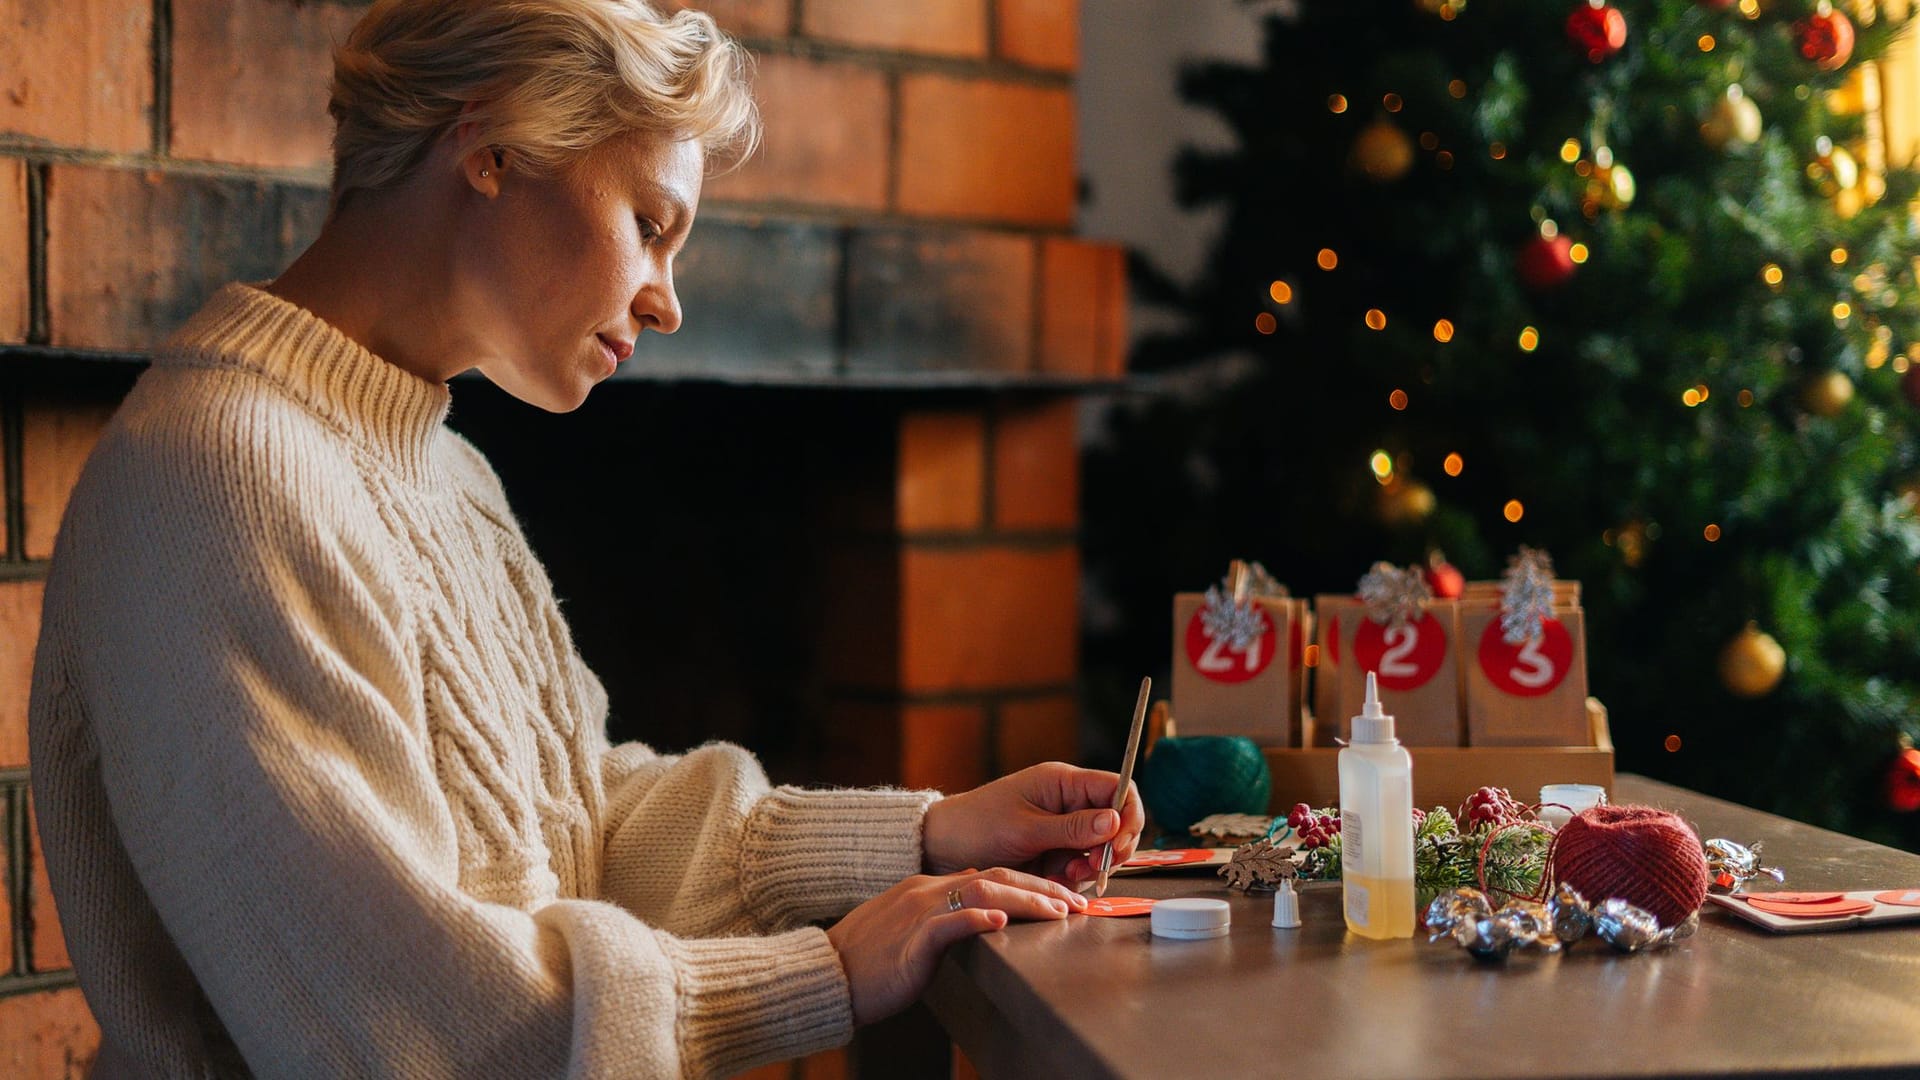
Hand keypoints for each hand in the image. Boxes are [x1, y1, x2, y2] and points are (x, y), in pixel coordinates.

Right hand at [826, 867, 1084, 1025]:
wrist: (829, 974)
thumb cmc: (870, 959)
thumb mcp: (910, 925)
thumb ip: (945, 912)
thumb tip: (980, 905)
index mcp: (928, 887)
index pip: (991, 874)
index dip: (1033, 884)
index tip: (1064, 897)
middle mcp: (927, 891)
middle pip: (997, 876)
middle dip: (1043, 889)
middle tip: (1078, 902)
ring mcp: (919, 912)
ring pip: (982, 892)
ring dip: (1025, 900)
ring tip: (1058, 911)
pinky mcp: (912, 940)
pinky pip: (948, 924)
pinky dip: (976, 918)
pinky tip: (1000, 918)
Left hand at [921, 762, 1145, 887]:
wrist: (942, 847)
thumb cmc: (977, 825)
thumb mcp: (1025, 828)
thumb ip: (1072, 828)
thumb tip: (1115, 820)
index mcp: (1063, 782)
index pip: (1118, 788)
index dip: (1128, 815)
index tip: (1119, 846)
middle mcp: (1068, 802)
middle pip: (1115, 823)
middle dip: (1109, 849)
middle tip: (1090, 869)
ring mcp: (1062, 829)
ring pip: (1099, 850)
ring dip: (1088, 868)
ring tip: (1061, 876)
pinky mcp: (1054, 852)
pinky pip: (1079, 866)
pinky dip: (1071, 879)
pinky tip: (1051, 881)